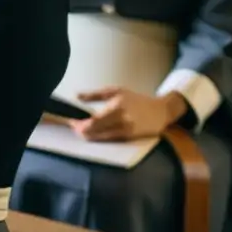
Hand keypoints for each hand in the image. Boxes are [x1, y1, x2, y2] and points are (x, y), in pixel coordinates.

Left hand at [71, 87, 185, 140]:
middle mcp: (123, 120)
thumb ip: (94, 94)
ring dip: (89, 136)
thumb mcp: (115, 91)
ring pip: (102, 137)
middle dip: (82, 131)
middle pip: (97, 130)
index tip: (71, 122)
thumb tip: (76, 96)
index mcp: (118, 106)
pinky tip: (93, 135)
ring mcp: (127, 131)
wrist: (160, 111)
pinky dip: (100, 138)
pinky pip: (110, 140)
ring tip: (81, 131)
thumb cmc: (135, 99)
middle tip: (73, 127)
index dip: (81, 124)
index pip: (94, 120)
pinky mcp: (130, 138)